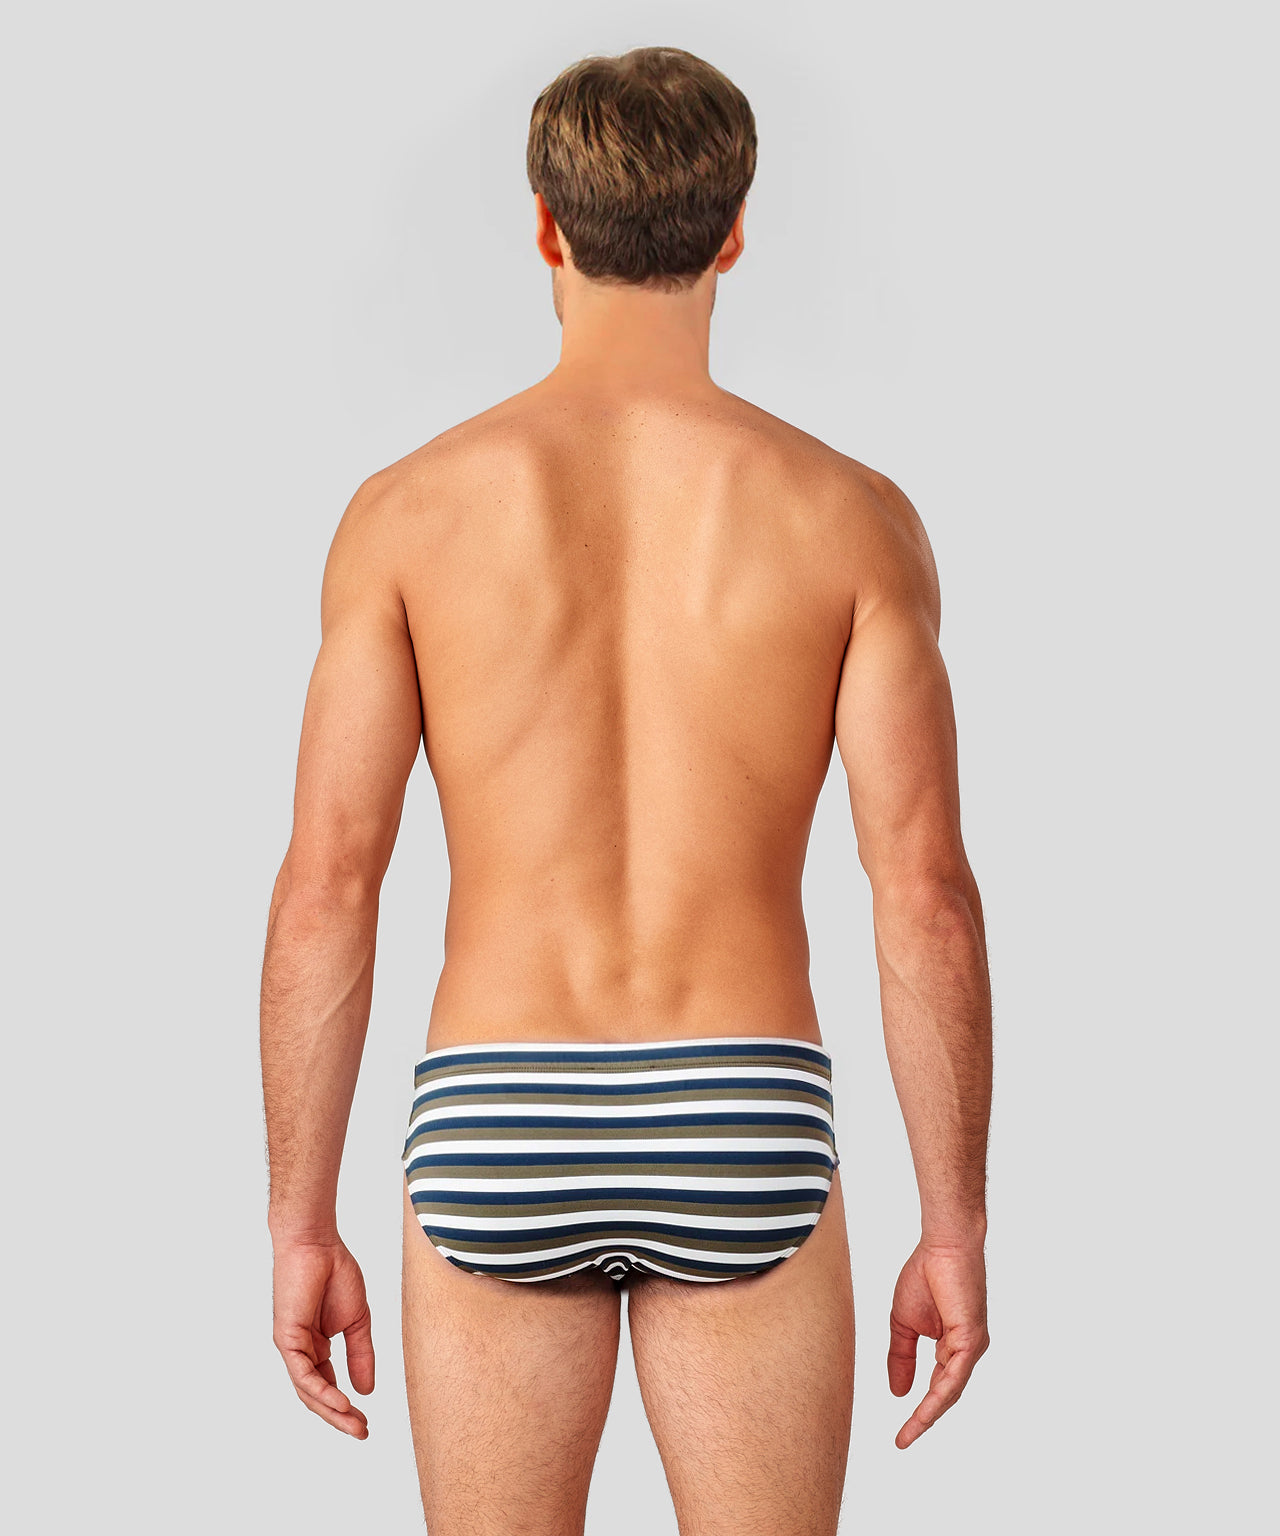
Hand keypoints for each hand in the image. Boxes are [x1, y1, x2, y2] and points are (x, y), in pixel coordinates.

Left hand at [271, 1235, 374, 1437]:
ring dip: (331, 1410)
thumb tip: (366, 1390)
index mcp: (316, 1346)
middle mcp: (301, 1351)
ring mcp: (292, 1346)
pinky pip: (303, 1373)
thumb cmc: (335, 1272)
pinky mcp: (287, 1338)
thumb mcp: (358, 1321)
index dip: (346, 1406)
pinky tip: (341, 1401)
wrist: (318, 1243)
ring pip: (308, 1390)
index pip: (329, 1385)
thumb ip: (361, 1354)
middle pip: (317, 1395)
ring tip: (354, 1424)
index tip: (366, 1422)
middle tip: (362, 1432)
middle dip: (339, 1416)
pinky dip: (322, 1390)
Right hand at [887, 1240, 988, 1448]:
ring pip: (950, 1390)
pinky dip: (939, 1395)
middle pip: (944, 1395)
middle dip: (924, 1419)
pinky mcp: (970, 1339)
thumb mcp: (904, 1323)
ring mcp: (970, 1346)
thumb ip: (901, 1356)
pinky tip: (925, 1409)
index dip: (919, 1409)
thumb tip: (898, 1392)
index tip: (901, 1433)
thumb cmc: (926, 1274)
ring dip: (930, 1414)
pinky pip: (954, 1376)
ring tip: (910, 1432)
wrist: (942, 1245)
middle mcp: (965, 1351)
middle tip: (903, 1440)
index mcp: (951, 1346)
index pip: (935, 1386)